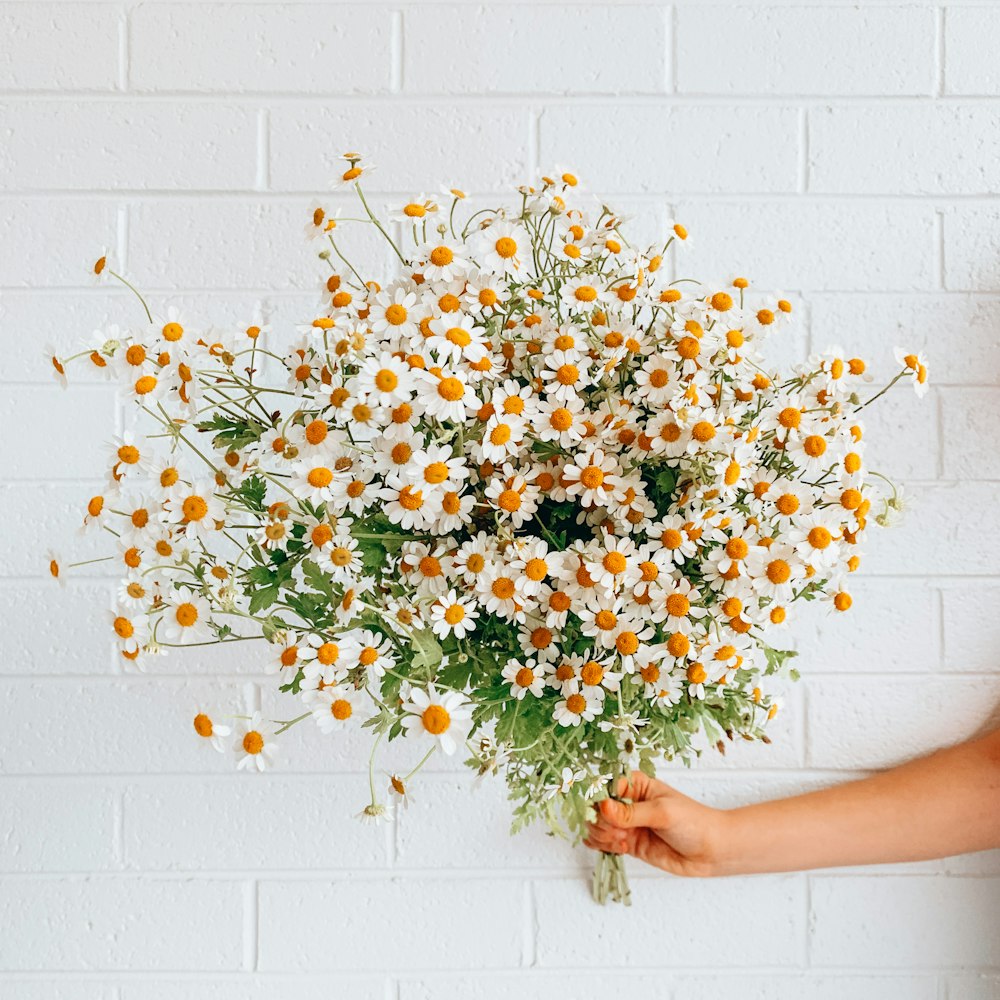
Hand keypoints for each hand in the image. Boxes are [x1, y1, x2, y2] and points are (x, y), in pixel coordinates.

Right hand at [584, 771, 727, 876]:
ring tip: (622, 841)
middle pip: (596, 807)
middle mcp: (627, 801)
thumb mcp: (662, 813)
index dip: (598, 799)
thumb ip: (631, 813)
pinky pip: (603, 842)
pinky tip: (620, 847)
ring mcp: (626, 823)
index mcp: (635, 783)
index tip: (603, 813)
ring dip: (602, 835)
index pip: (604, 786)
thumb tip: (603, 807)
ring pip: (596, 825)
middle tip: (618, 832)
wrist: (710, 850)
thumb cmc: (693, 822)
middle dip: (601, 821)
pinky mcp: (628, 842)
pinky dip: (603, 845)